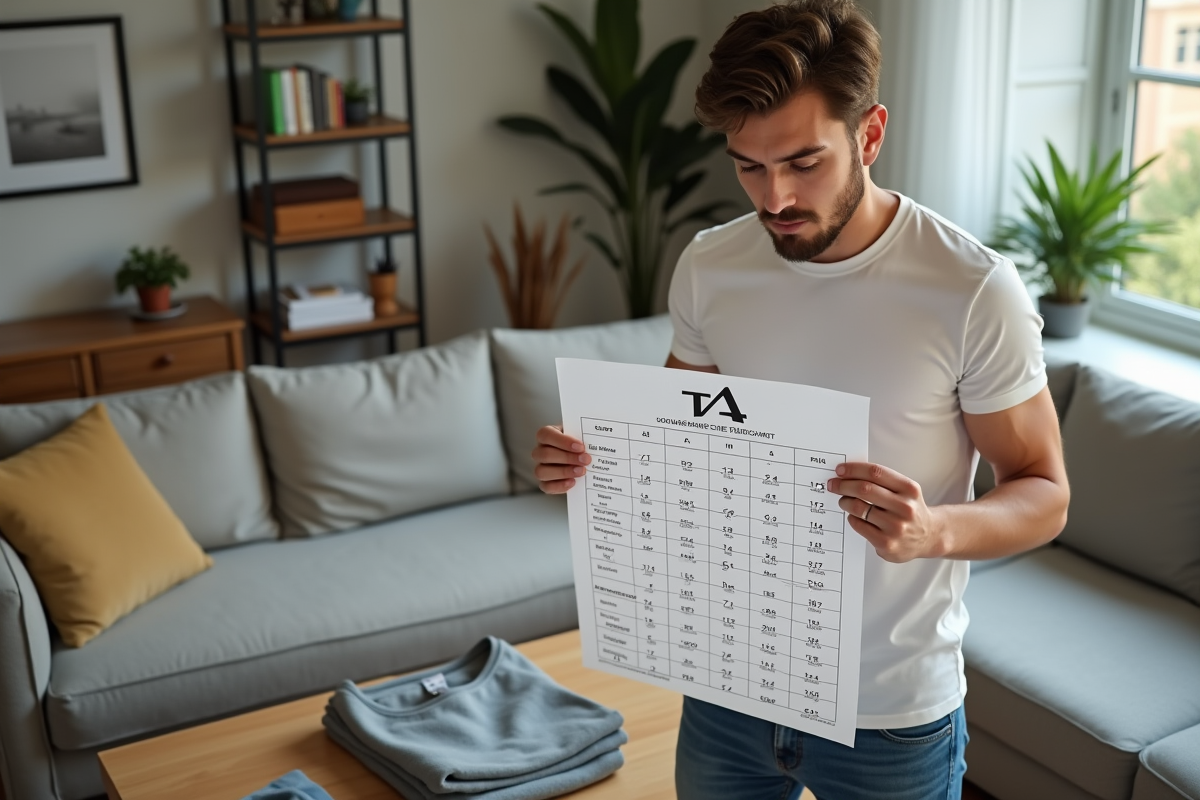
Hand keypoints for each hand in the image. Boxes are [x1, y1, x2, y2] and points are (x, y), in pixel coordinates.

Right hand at [532, 424, 590, 493]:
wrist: (580, 458)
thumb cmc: (578, 444)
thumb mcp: (580, 435)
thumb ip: (584, 437)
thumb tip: (594, 443)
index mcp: (546, 435)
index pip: (546, 435)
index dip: (562, 441)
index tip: (581, 446)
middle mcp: (540, 451)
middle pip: (544, 454)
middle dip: (567, 458)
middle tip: (586, 459)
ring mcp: (540, 468)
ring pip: (541, 472)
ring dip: (563, 472)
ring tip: (581, 471)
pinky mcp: (545, 483)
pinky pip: (546, 487)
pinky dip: (559, 486)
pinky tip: (573, 482)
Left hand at [826, 462, 943, 562]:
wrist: (929, 536)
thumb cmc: (910, 510)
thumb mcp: (906, 491)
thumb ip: (883, 481)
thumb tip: (849, 473)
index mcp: (909, 489)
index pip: (876, 472)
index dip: (853, 469)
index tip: (840, 470)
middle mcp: (905, 507)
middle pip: (864, 489)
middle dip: (843, 485)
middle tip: (833, 484)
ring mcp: (896, 527)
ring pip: (859, 508)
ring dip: (845, 502)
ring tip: (844, 501)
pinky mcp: (887, 543)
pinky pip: (859, 525)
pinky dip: (852, 518)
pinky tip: (854, 516)